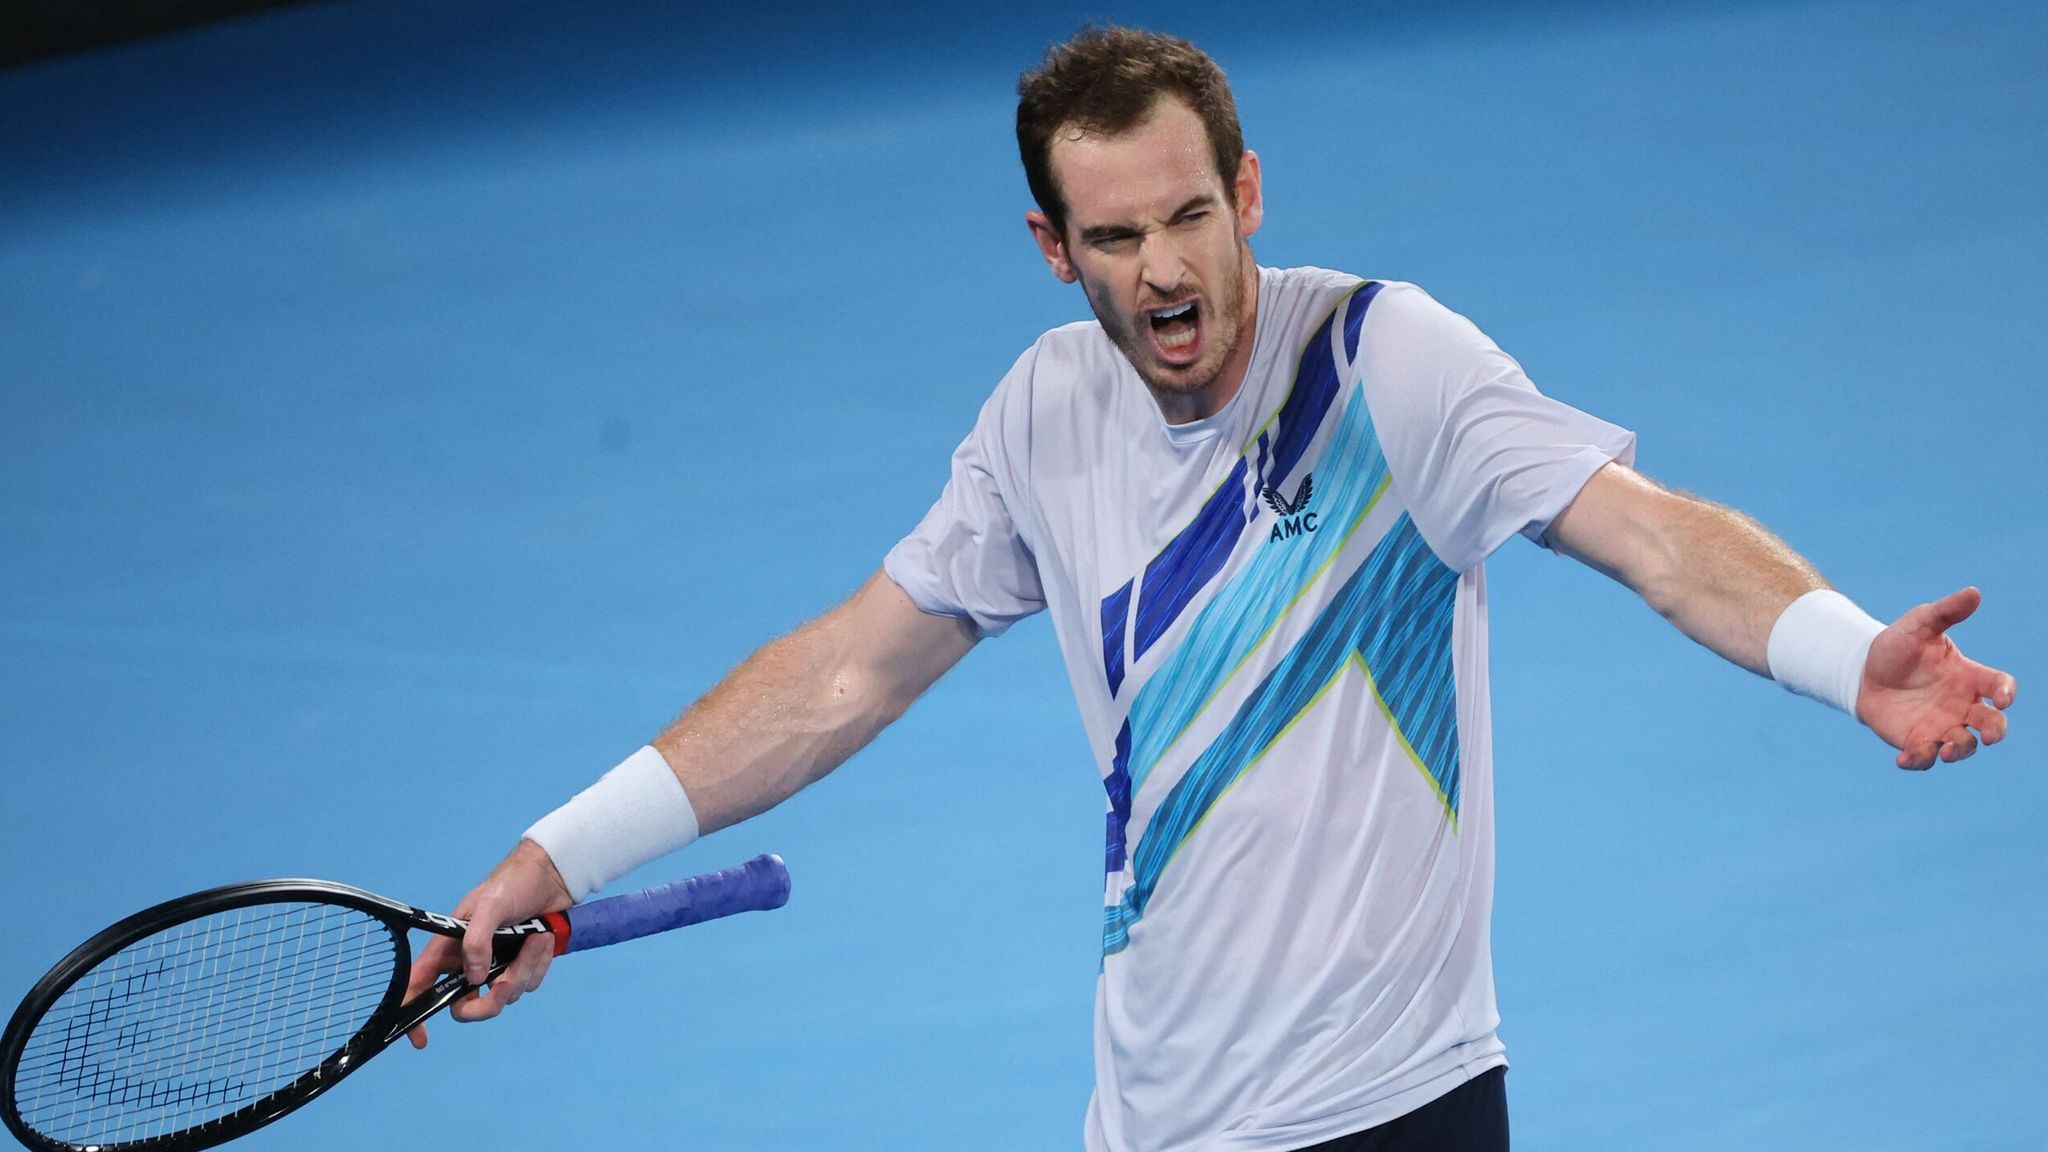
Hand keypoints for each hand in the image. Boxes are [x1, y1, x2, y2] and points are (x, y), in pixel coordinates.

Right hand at [404, 838, 572, 1048]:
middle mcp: (469, 962)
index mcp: (449, 948)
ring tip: (537, 938)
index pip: (420, 985)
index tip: (421, 1039)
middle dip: (490, 1001)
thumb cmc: (512, 883)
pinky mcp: (521, 966)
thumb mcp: (490, 905)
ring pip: (504, 995)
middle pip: (468, 1006)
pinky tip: (544, 940)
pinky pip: (529, 984)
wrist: (551, 877)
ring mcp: (497, 967)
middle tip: (507, 982)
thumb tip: (475, 978)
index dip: (415, 1014)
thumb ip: (477, 940)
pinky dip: (539, 965)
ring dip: (524, 970)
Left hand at [1857, 587, 2017, 769]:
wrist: (1861, 670)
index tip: (2002, 697)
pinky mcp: (1916, 740)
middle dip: (1994, 732)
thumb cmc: (1897, 646)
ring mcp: (1940, 725)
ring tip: (1944, 750)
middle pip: (1992, 724)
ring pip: (1962, 745)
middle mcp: (1961, 705)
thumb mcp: (1918, 625)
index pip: (1999, 686)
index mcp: (1969, 676)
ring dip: (1959, 751)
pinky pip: (1924, 757)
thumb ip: (1946, 612)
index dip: (2006, 692)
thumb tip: (1974, 592)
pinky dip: (1918, 760)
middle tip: (1986, 735)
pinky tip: (1904, 758)